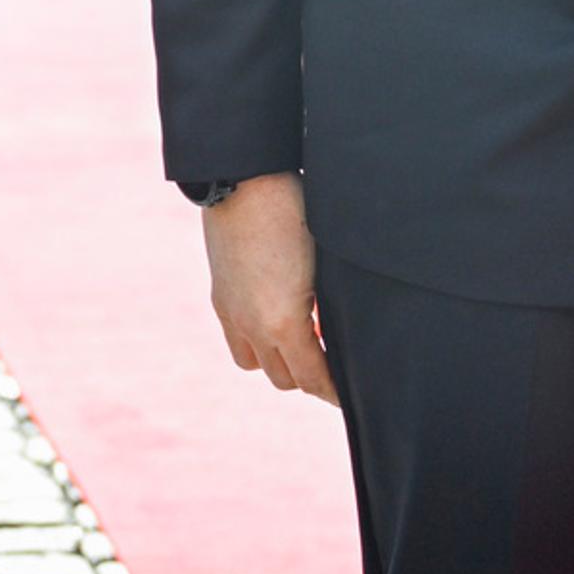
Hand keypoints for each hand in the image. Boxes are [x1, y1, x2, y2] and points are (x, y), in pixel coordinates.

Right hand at [202, 173, 334, 402]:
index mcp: (283, 322)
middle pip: (284, 379)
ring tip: (302, 342)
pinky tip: (276, 317)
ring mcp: (231, 312)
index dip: (335, 392)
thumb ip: (332, 306)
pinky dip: (258, 341)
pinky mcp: (220, 296)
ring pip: (255, 364)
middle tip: (334, 365)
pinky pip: (237, 338)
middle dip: (310, 378)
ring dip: (279, 362)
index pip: (313, 379)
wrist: (243, 178)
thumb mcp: (326, 263)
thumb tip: (346, 328)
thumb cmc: (296, 212)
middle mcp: (251, 325)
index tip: (353, 395)